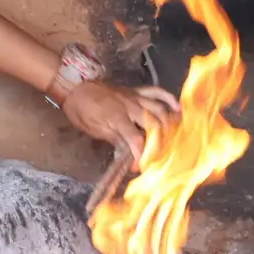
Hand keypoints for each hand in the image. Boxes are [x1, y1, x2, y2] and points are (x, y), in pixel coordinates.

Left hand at [61, 80, 179, 163]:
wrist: (75, 87)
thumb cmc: (82, 110)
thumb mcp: (94, 129)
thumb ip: (115, 140)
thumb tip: (128, 155)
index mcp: (118, 118)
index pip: (137, 140)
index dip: (140, 156)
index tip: (138, 167)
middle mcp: (132, 106)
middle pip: (154, 125)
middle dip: (159, 143)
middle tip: (158, 156)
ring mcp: (136, 97)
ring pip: (160, 109)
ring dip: (168, 124)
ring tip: (172, 139)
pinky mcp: (137, 91)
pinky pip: (156, 91)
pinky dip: (168, 99)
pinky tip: (178, 109)